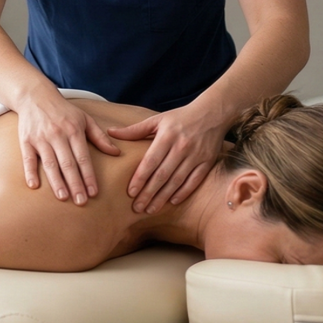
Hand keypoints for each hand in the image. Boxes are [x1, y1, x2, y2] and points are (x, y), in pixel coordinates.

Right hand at [15, 91, 119, 204]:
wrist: (35, 96)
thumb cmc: (64, 111)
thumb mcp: (84, 119)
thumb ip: (100, 137)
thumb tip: (116, 153)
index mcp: (74, 130)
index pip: (83, 157)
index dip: (88, 176)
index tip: (93, 192)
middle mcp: (57, 135)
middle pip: (67, 163)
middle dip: (75, 183)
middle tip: (81, 201)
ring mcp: (40, 138)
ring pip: (49, 163)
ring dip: (56, 181)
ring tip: (63, 197)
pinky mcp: (26, 140)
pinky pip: (28, 159)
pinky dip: (30, 172)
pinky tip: (34, 186)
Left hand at [110, 105, 227, 213]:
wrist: (212, 113)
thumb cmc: (180, 117)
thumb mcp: (157, 120)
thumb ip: (135, 130)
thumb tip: (110, 132)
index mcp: (167, 136)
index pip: (151, 161)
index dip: (140, 178)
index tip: (130, 192)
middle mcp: (181, 147)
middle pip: (162, 175)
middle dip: (149, 193)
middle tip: (137, 208)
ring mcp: (196, 155)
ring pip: (177, 181)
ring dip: (163, 197)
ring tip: (150, 209)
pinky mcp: (207, 162)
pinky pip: (194, 181)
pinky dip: (183, 192)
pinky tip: (172, 202)